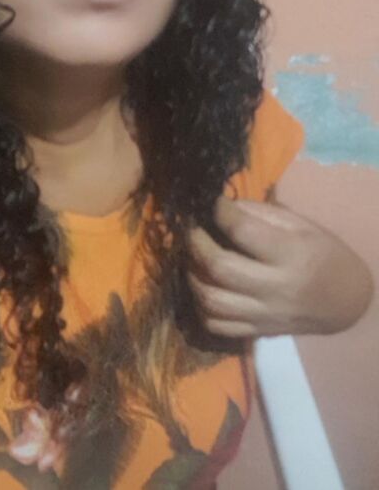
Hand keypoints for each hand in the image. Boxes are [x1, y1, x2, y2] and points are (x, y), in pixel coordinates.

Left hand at [186, 195, 373, 337]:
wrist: (344, 301)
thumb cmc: (321, 254)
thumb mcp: (301, 224)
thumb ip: (260, 213)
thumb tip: (221, 206)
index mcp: (291, 255)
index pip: (242, 231)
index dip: (219, 212)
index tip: (210, 202)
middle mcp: (275, 288)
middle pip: (219, 268)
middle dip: (195, 243)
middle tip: (191, 230)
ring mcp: (263, 315)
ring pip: (211, 300)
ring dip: (192, 275)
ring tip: (192, 258)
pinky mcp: (256, 333)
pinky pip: (215, 325)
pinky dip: (200, 305)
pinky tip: (203, 285)